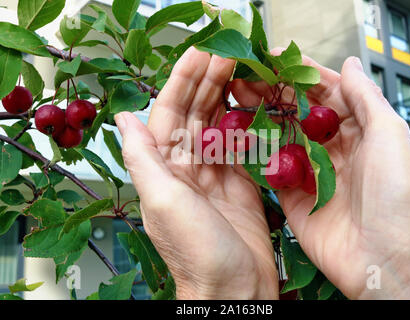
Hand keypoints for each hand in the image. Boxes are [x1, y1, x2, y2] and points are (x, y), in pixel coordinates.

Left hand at [114, 47, 277, 299]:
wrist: (233, 289)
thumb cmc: (197, 251)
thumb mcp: (162, 202)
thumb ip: (143, 158)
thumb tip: (124, 118)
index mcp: (164, 170)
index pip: (170, 114)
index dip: (182, 82)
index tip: (199, 54)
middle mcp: (186, 168)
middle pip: (194, 115)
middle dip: (207, 82)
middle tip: (226, 52)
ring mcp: (214, 174)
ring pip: (217, 125)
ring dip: (226, 96)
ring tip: (239, 68)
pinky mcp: (239, 183)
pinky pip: (239, 145)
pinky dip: (245, 122)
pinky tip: (252, 103)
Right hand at [232, 49, 409, 298]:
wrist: (388, 260)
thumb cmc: (399, 196)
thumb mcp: (390, 136)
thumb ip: (365, 99)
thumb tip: (350, 64)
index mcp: (360, 131)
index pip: (326, 93)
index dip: (300, 73)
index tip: (274, 58)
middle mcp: (333, 149)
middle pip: (298, 112)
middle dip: (273, 92)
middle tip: (245, 76)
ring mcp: (311, 173)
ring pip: (280, 137)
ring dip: (259, 117)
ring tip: (235, 97)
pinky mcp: (292, 197)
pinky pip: (270, 170)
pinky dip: (254, 153)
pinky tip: (235, 135)